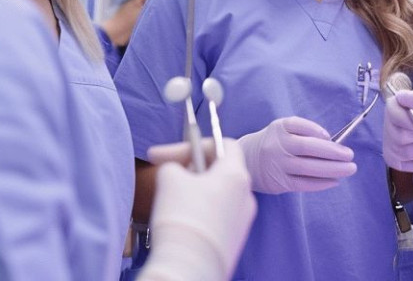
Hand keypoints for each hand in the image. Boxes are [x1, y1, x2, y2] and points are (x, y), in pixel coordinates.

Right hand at [139, 140, 256, 280]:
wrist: (189, 268)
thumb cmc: (183, 219)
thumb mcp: (170, 177)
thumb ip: (174, 165)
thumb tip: (176, 171)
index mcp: (237, 175)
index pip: (225, 145)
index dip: (194, 144)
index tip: (166, 155)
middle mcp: (246, 196)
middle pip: (220, 171)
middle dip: (192, 169)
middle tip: (169, 175)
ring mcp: (242, 220)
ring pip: (218, 195)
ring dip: (195, 191)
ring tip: (172, 200)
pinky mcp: (233, 240)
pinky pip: (217, 216)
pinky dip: (200, 212)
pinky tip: (182, 221)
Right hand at [237, 116, 356, 193]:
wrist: (246, 161)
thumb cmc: (274, 142)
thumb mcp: (282, 129)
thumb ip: (303, 131)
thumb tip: (332, 142)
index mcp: (279, 128)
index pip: (298, 125)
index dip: (316, 130)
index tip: (330, 137)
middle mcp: (277, 146)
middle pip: (307, 148)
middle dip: (332, 152)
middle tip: (350, 155)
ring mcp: (278, 165)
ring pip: (308, 168)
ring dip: (332, 169)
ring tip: (349, 169)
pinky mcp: (280, 183)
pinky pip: (303, 184)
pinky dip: (321, 183)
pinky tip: (335, 181)